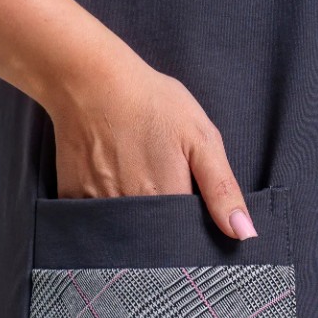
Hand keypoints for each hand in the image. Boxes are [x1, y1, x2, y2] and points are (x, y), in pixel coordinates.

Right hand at [47, 38, 256, 239]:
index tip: (191, 215)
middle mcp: (131, 212)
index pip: (184, 239)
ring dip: (134, 218)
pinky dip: (104, 207)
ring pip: (124, 231)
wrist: (89, 78)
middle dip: (162, 227)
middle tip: (159, 184)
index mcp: (166, 200)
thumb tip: (244, 234)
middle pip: (154, 239)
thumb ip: (222, 189)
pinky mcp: (73, 197)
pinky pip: (94, 219)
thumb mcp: (201, 138)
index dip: (190, 232)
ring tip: (135, 178)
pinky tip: (109, 178)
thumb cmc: (152, 103)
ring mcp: (98, 206)